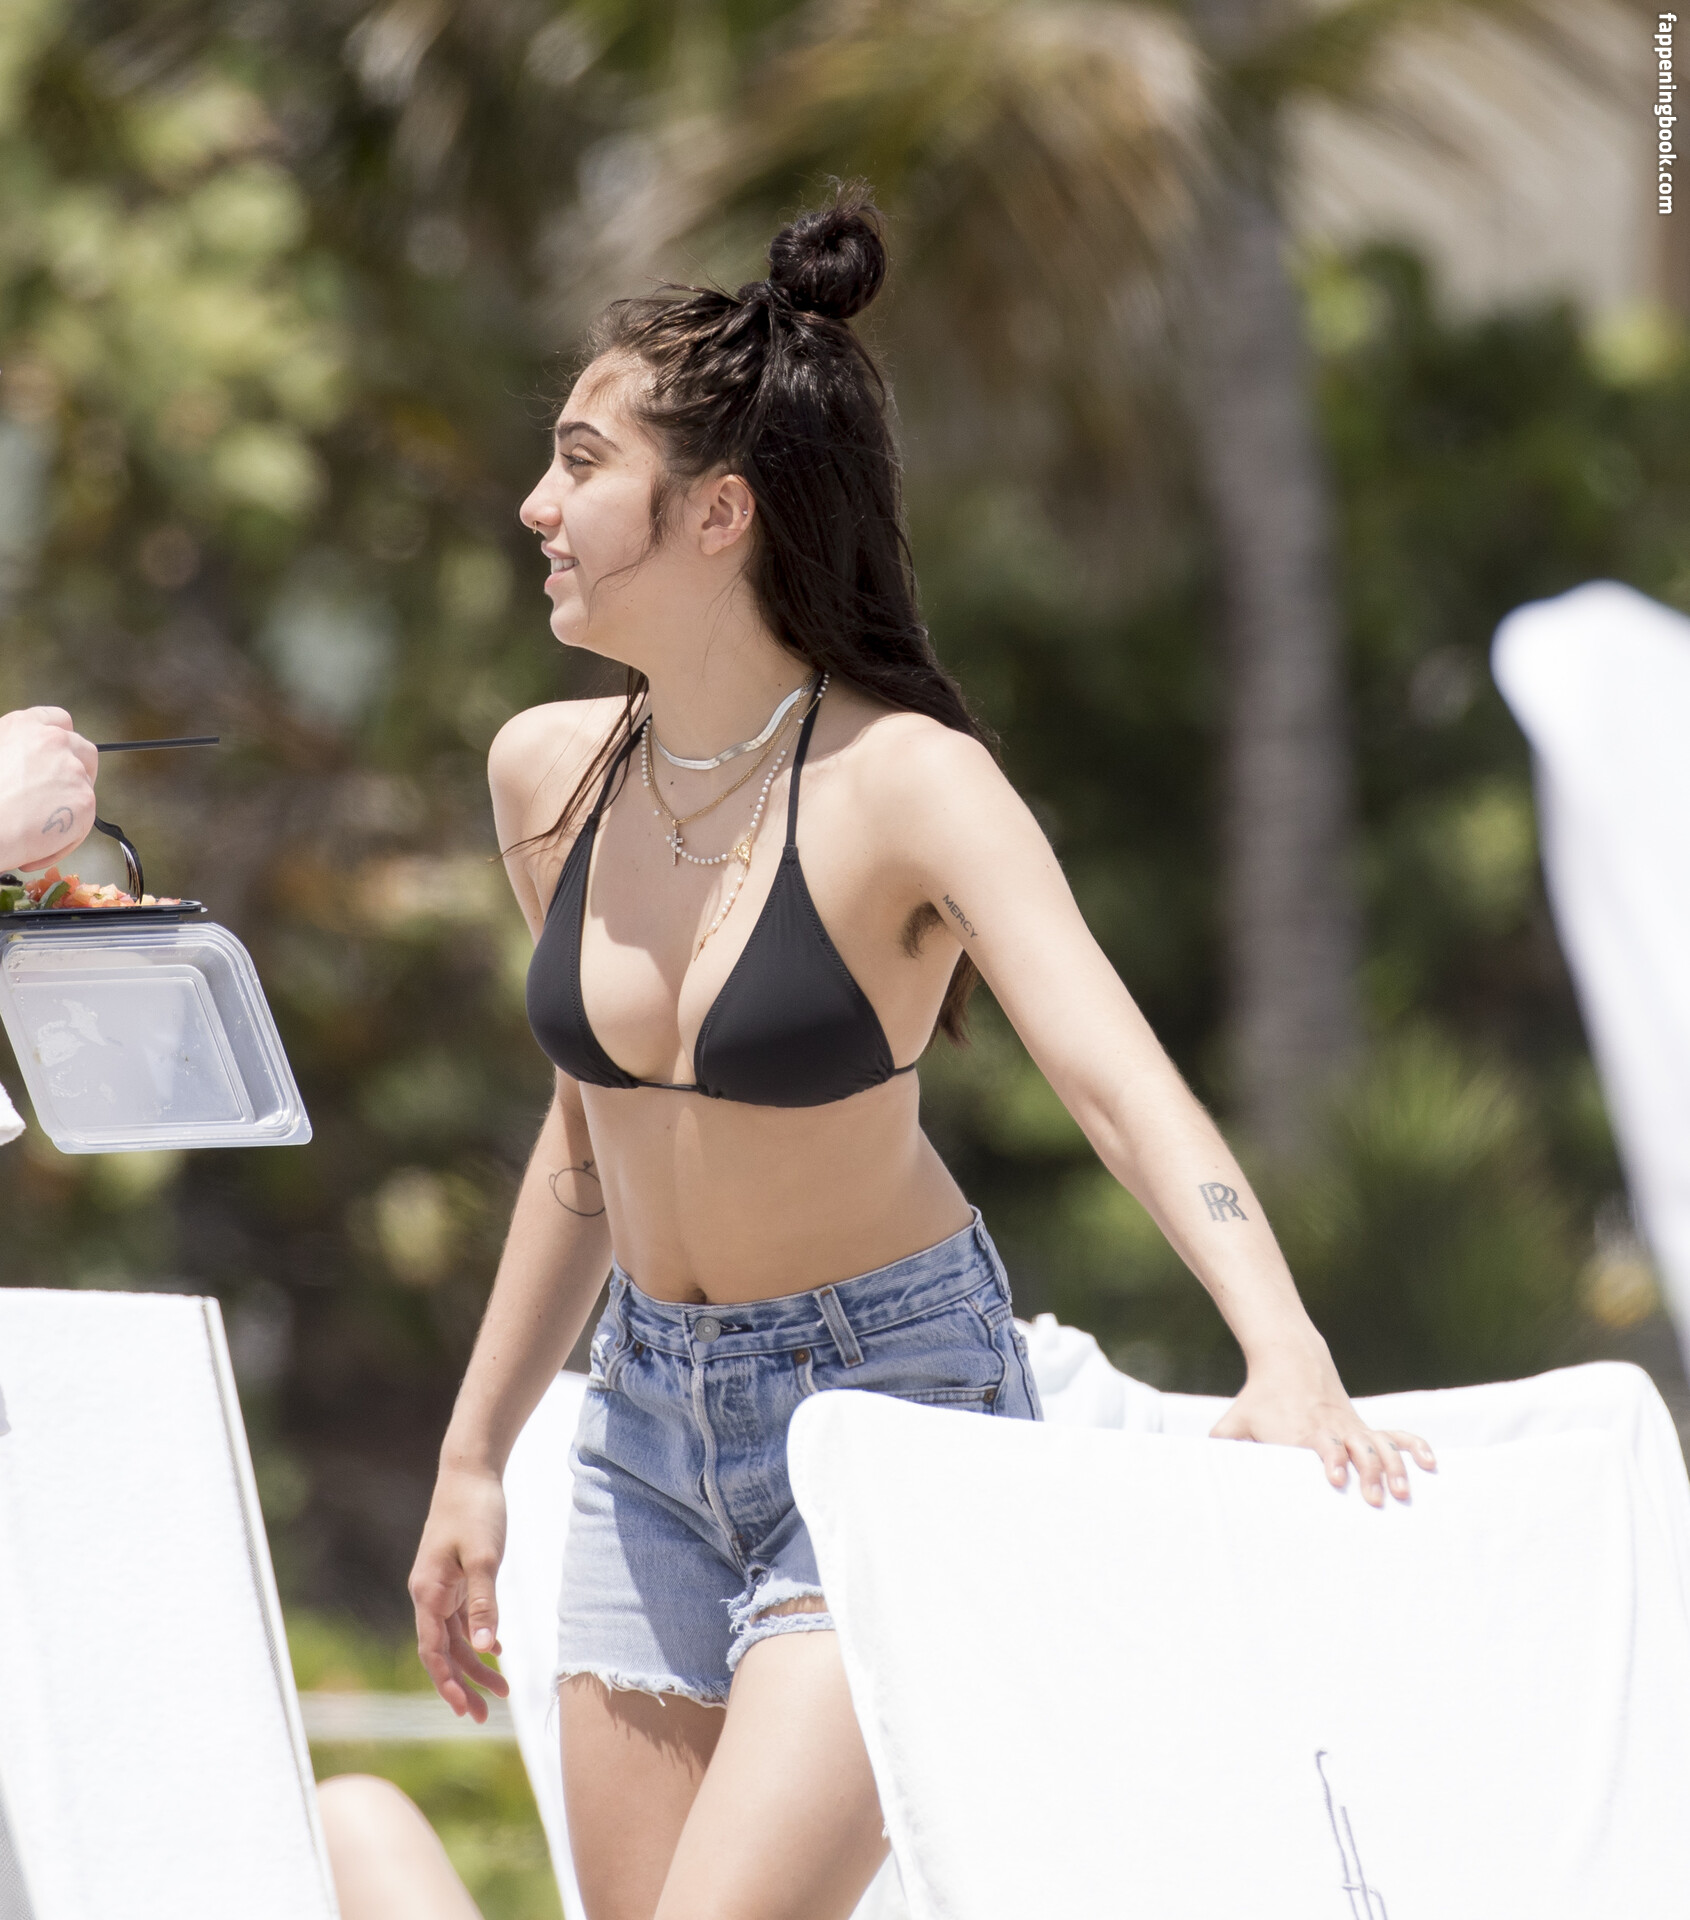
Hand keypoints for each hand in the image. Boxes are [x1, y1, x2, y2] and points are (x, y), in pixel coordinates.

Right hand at [0, 707, 97, 872]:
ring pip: (85, 789)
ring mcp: (72, 769)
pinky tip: (38, 843)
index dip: (62, 741)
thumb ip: (14, 753)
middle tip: (57, 797)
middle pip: (83, 751)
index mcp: (23, 726)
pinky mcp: (85, 799)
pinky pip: (84, 821)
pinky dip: (66, 836)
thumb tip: (24, 768)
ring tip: (35, 827)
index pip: (58, 720)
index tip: (60, 756)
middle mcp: (52, 741)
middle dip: (78, 772)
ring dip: (67, 808)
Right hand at [407, 1463, 511, 1719]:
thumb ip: (484, 1602)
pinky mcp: (453, 1578)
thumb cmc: (476, 1511)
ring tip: (500, 1692)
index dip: (447, 1683)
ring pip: (453, 1638)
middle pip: (441, 1652)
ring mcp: (440, 1587)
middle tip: (483, 1717)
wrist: (470, 1472)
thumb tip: (482, 1647)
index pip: (432, 1652)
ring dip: (473, 1665)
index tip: (464, 1710)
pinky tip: (497, 1653)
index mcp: (428, 1593)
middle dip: (461, 1685)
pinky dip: (477, 1637)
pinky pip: (461, 1619)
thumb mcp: (484, 1557)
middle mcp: (428, 1594)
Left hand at [1210, 1359, 1436, 1506]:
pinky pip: (1396, 1435)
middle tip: (1375, 1499)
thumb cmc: (1258, 1399)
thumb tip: (1197, 1471)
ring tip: (1406, 1493)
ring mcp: (1351, 1426)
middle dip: (1367, 1473)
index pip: (1319, 1446)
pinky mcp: (1364, 1426)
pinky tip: (1432, 1465)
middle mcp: (1330, 1428)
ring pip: (1380, 1445)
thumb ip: (1220, 1446)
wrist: (1288, 1360)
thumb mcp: (1235, 1421)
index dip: (1330, 1461)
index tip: (1336, 1478)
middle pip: (1355, 1449)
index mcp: (1300, 1430)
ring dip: (1395, 1469)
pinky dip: (1415, 1447)